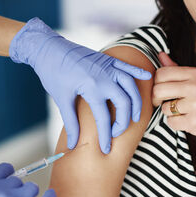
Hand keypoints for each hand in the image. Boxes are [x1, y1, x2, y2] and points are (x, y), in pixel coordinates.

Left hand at [9, 18, 151, 153]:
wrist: (49, 48)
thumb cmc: (53, 72)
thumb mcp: (61, 99)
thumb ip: (71, 122)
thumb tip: (73, 144)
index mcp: (92, 88)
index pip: (104, 118)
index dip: (105, 136)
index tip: (105, 148)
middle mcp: (105, 77)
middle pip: (124, 103)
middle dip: (124, 121)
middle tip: (118, 132)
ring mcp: (108, 67)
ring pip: (131, 86)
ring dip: (136, 102)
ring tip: (136, 116)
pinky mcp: (108, 60)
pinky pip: (127, 67)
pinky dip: (138, 72)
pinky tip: (147, 77)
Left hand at [152, 52, 195, 143]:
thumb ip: (176, 68)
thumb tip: (160, 54)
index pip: (162, 73)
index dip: (156, 83)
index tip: (161, 89)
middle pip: (158, 90)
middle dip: (157, 98)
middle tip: (163, 102)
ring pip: (164, 108)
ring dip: (169, 112)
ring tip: (182, 111)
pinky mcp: (194, 121)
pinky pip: (171, 122)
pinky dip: (175, 123)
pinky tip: (186, 120)